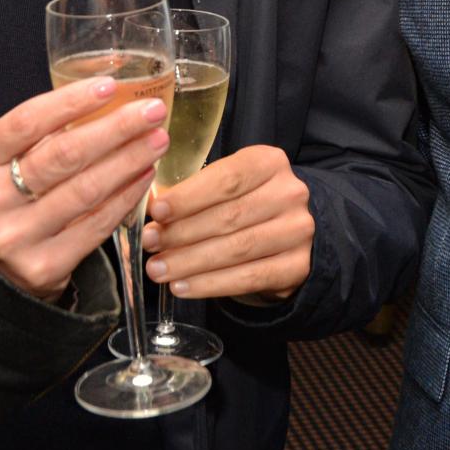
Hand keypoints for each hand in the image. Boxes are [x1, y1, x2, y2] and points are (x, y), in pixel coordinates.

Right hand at [0, 79, 169, 301]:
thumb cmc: (6, 197)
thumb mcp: (3, 162)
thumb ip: (41, 135)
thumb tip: (106, 98)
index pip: (26, 122)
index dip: (70, 101)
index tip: (109, 85)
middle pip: (62, 155)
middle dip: (115, 129)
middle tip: (151, 112)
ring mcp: (16, 237)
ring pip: (85, 190)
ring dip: (129, 161)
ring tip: (156, 140)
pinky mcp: (44, 266)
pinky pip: (95, 225)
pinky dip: (125, 197)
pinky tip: (144, 176)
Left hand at [141, 144, 312, 301]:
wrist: (287, 231)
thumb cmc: (245, 202)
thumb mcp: (225, 185)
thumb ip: (193, 192)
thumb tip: (153, 207)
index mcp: (269, 163)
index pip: (227, 179)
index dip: (189, 197)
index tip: (156, 211)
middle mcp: (290, 194)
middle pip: (229, 216)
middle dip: (182, 233)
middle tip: (151, 244)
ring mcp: (298, 231)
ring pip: (237, 249)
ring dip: (190, 262)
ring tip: (159, 269)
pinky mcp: (298, 266)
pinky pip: (248, 277)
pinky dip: (210, 284)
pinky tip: (183, 286)